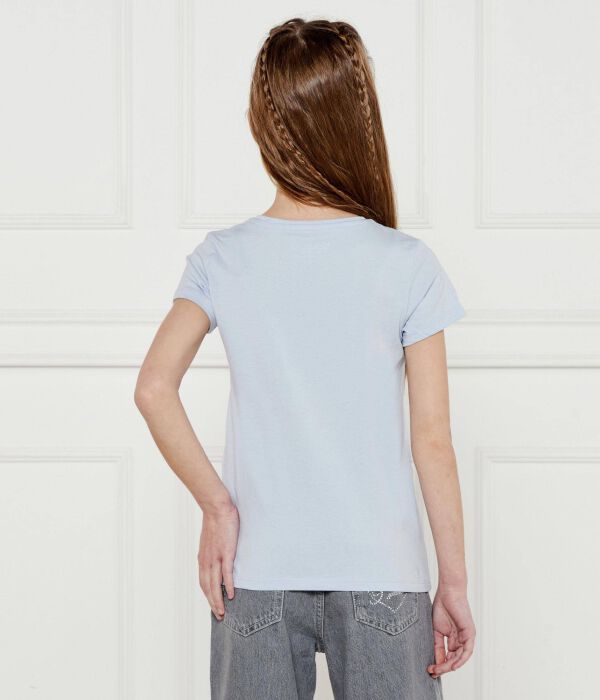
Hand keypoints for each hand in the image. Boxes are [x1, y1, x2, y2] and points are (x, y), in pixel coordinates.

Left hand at [198, 502, 238, 619]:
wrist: (216, 507)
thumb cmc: (216, 521)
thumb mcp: (211, 540)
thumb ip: (212, 551)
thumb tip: (216, 557)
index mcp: (203, 558)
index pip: (204, 582)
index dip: (208, 596)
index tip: (213, 606)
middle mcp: (207, 561)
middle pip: (208, 588)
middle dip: (212, 603)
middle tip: (219, 616)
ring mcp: (216, 558)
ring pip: (215, 585)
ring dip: (218, 600)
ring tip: (223, 612)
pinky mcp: (226, 553)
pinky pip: (227, 574)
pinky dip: (229, 586)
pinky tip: (232, 595)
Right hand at [427, 584, 475, 677]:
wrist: (448, 592)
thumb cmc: (442, 606)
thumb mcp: (436, 629)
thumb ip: (438, 645)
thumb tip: (436, 660)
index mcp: (453, 638)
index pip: (448, 656)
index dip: (439, 664)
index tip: (430, 669)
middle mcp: (461, 639)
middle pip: (454, 659)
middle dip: (443, 667)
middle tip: (433, 672)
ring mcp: (466, 637)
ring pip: (460, 657)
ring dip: (450, 665)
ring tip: (439, 669)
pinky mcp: (470, 633)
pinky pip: (467, 651)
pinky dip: (461, 660)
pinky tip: (452, 665)